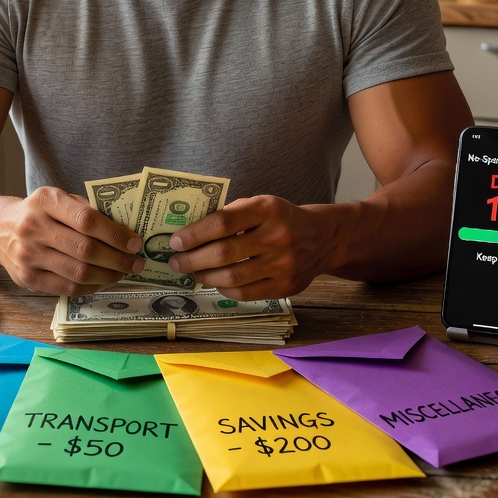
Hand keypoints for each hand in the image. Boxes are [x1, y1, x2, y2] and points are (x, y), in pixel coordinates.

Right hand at [0, 186, 143, 294]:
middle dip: (118, 259)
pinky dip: (91, 287)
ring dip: (108, 275)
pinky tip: (103, 280)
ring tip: (123, 272)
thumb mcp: (59, 198)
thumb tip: (125, 231)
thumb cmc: (39, 212)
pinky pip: (67, 288)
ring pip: (78, 272)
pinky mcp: (27, 278)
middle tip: (136, 262)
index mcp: (45, 200)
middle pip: (85, 249)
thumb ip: (86, 210)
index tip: (135, 242)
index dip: (115, 234)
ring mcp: (28, 255)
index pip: (87, 220)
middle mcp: (33, 226)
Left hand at [167, 195, 330, 300]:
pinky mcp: (286, 286)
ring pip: (232, 277)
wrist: (323, 238)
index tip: (175, 241)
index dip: (194, 233)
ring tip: (192, 272)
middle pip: (224, 252)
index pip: (223, 221)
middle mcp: (277, 236)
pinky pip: (245, 293)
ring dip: (205, 276)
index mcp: (267, 208)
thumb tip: (190, 232)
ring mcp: (284, 264)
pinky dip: (224, 289)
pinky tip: (215, 282)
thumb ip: (231, 214)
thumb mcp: (261, 204)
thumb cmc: (281, 218)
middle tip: (175, 262)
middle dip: (192, 259)